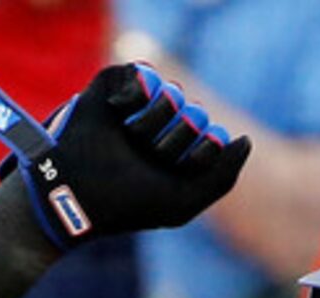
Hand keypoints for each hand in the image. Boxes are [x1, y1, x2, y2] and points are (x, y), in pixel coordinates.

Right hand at [0, 63, 250, 250]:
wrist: (76, 190)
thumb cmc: (128, 203)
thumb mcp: (184, 202)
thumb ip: (224, 177)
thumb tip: (243, 139)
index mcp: (179, 155)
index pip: (213, 137)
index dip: (197, 157)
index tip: (170, 173)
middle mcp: (161, 129)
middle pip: (195, 115)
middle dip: (174, 140)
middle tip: (146, 157)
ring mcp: (140, 106)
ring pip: (173, 93)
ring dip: (153, 121)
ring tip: (130, 137)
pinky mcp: (116, 85)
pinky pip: (147, 72)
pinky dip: (135, 95)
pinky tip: (119, 112)